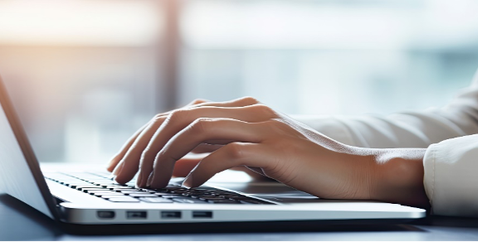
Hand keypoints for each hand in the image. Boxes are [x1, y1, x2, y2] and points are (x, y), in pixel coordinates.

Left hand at [107, 97, 428, 206]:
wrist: (355, 172)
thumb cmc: (302, 168)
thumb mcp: (248, 159)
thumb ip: (210, 155)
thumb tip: (170, 165)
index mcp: (238, 109)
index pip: (177, 114)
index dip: (143, 137)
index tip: (122, 163)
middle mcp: (246, 111)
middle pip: (178, 117)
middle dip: (144, 146)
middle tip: (124, 174)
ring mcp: (262, 126)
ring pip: (196, 129)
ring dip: (166, 156)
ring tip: (150, 181)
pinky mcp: (276, 147)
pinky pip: (228, 152)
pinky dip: (201, 169)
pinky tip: (187, 185)